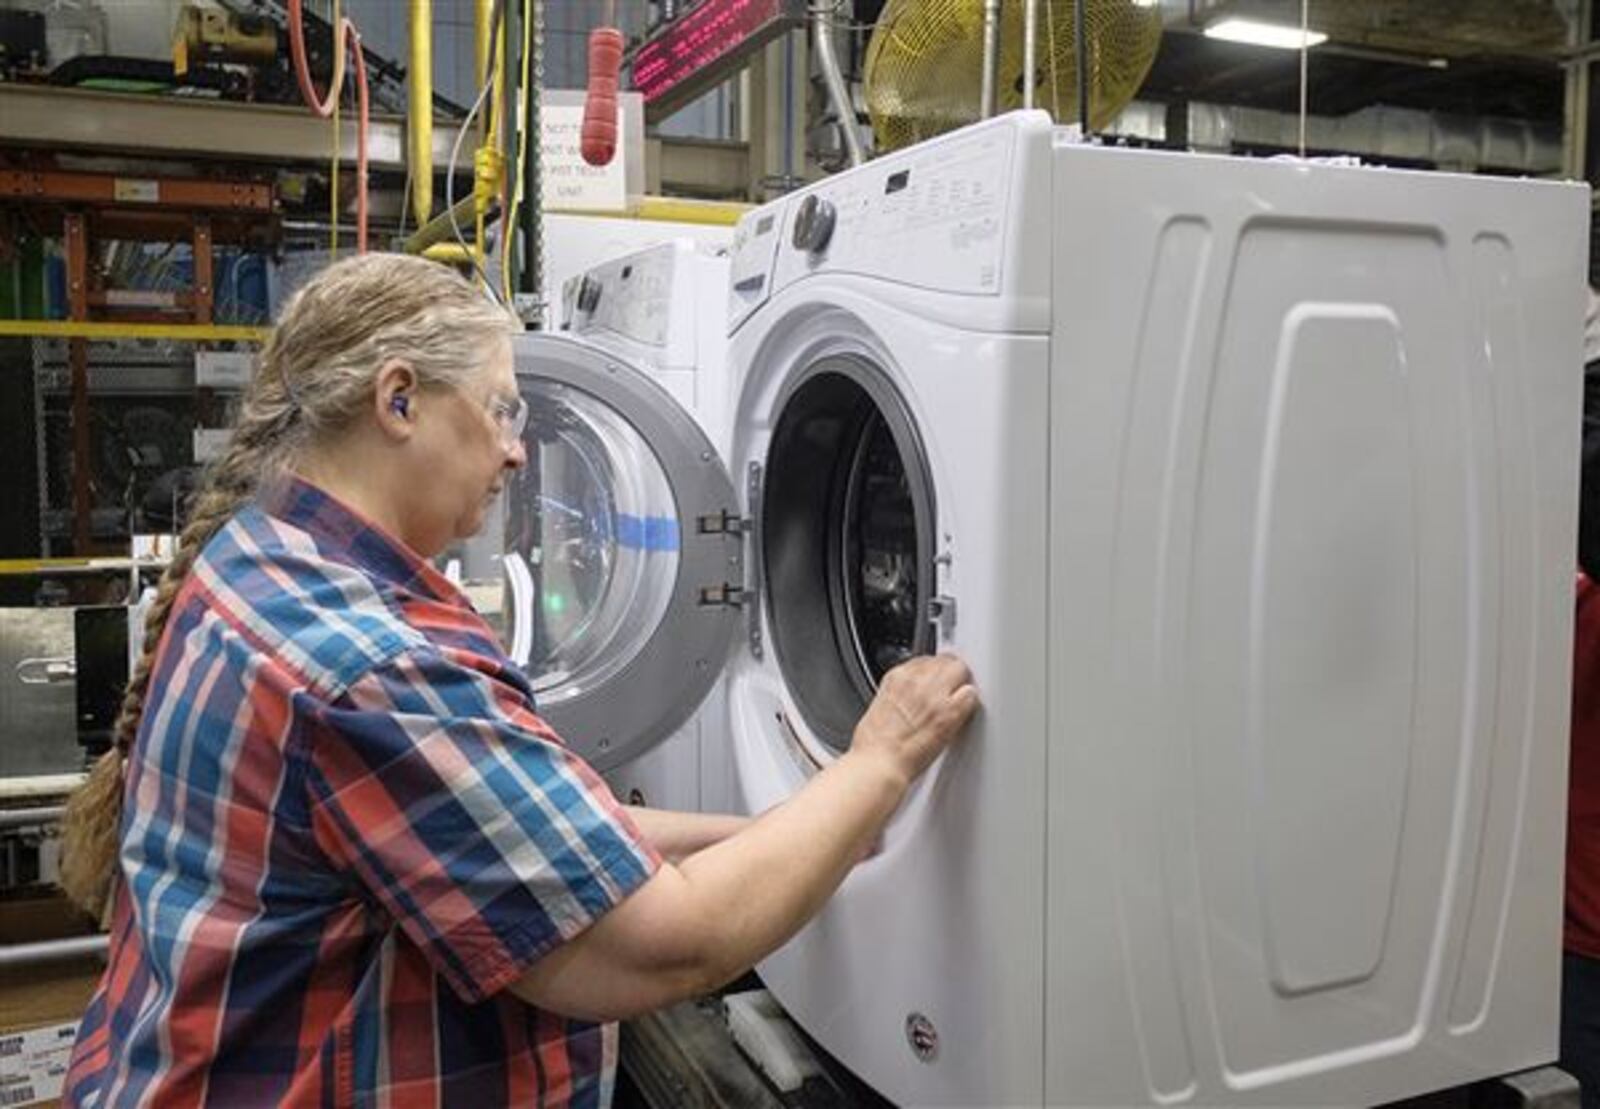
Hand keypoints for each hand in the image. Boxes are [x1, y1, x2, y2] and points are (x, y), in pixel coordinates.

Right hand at [848, 653, 978, 791]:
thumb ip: (899, 695)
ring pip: (961, 671)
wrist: (878, 762)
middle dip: (950, 672)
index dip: (933, 670)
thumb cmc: (874, 744)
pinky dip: (970, 701)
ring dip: (961, 683)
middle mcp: (916, 680)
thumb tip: (909, 698)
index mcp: (896, 677)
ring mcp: (934, 695)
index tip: (936, 679)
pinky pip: (971, 695)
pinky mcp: (950, 712)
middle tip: (953, 685)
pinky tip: (964, 711)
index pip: (924, 659)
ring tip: (960, 697)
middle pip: (945, 660)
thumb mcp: (879, 706)